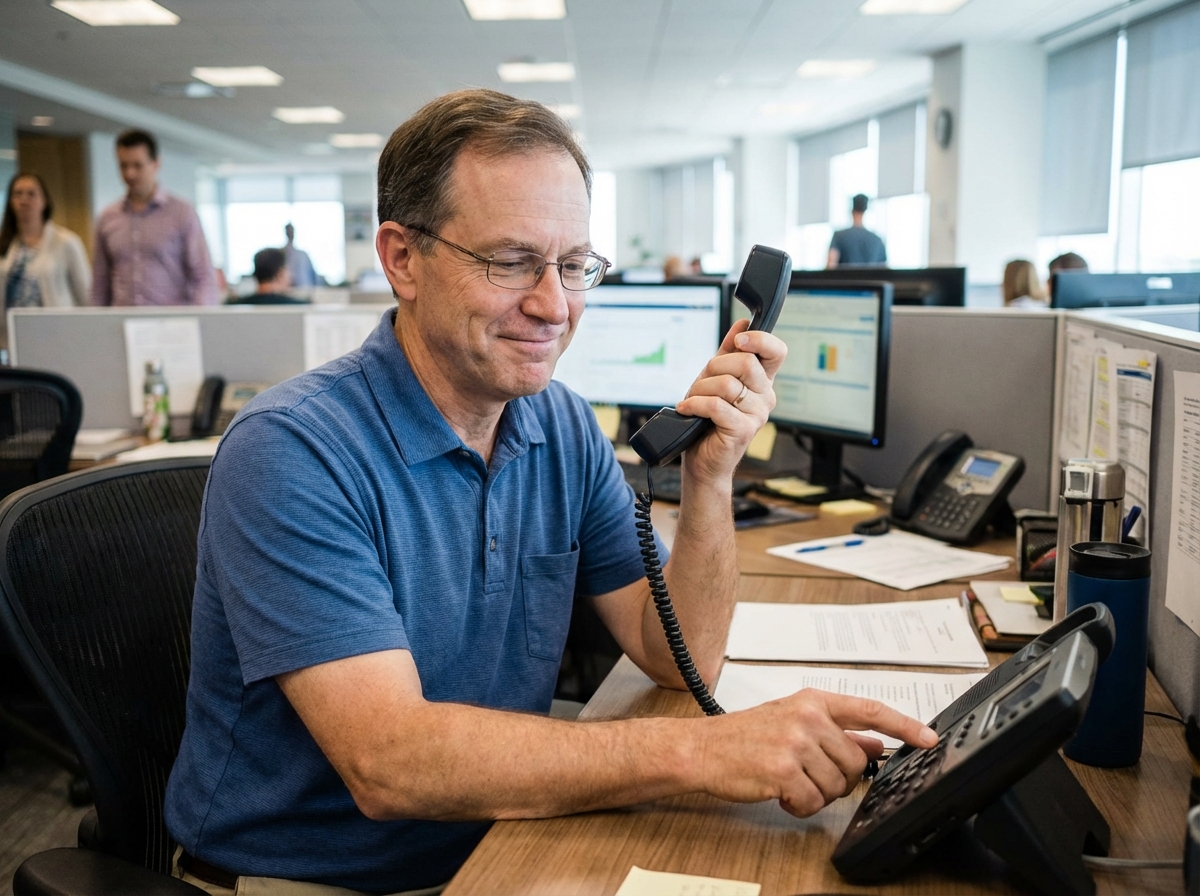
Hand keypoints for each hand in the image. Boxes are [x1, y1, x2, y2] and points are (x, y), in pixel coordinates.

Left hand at [674, 318, 787, 483]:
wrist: (702, 460)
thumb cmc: (707, 420)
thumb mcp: (714, 379)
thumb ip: (728, 352)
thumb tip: (741, 324)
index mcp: (762, 381)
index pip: (777, 351)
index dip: (760, 339)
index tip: (738, 341)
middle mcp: (765, 397)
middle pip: (746, 362)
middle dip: (715, 367)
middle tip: (701, 383)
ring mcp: (757, 414)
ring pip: (727, 384)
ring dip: (700, 389)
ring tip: (692, 401)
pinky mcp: (743, 430)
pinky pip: (716, 405)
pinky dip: (694, 404)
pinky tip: (687, 408)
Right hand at [696, 689, 937, 817]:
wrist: (701, 749)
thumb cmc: (743, 736)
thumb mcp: (792, 722)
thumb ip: (835, 731)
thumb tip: (873, 743)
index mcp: (812, 701)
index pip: (869, 710)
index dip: (903, 726)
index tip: (928, 738)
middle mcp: (806, 717)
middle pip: (855, 761)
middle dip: (836, 777)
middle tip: (806, 773)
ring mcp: (795, 742)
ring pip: (836, 785)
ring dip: (815, 793)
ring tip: (788, 780)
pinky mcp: (783, 769)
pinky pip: (812, 802)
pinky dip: (798, 805)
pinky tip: (779, 791)